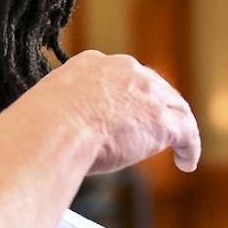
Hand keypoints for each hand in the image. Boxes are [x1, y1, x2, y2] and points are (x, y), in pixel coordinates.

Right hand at [33, 51, 201, 175]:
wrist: (54, 131)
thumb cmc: (39, 129)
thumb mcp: (46, 110)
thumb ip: (58, 115)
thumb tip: (46, 135)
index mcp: (92, 64)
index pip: (120, 77)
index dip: (127, 97)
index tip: (125, 114)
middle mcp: (124, 70)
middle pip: (153, 88)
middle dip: (156, 108)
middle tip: (154, 132)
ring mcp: (147, 93)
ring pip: (175, 107)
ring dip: (179, 127)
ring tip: (180, 149)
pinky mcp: (162, 119)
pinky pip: (186, 132)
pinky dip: (189, 148)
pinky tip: (186, 163)